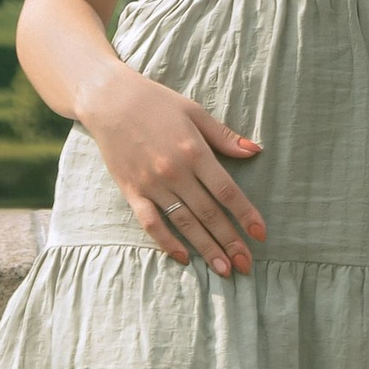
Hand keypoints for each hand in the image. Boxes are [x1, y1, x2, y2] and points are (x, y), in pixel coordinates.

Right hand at [79, 63, 266, 272]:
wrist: (108, 99)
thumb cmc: (156, 102)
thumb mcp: (194, 112)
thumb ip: (224, 137)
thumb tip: (256, 150)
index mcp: (194, 151)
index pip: (226, 191)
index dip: (246, 214)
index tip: (261, 234)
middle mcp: (174, 171)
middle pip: (208, 213)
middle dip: (230, 241)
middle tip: (247, 265)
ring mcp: (151, 183)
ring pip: (184, 223)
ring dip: (205, 248)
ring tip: (224, 270)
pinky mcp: (130, 190)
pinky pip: (150, 223)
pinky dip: (166, 242)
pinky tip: (183, 258)